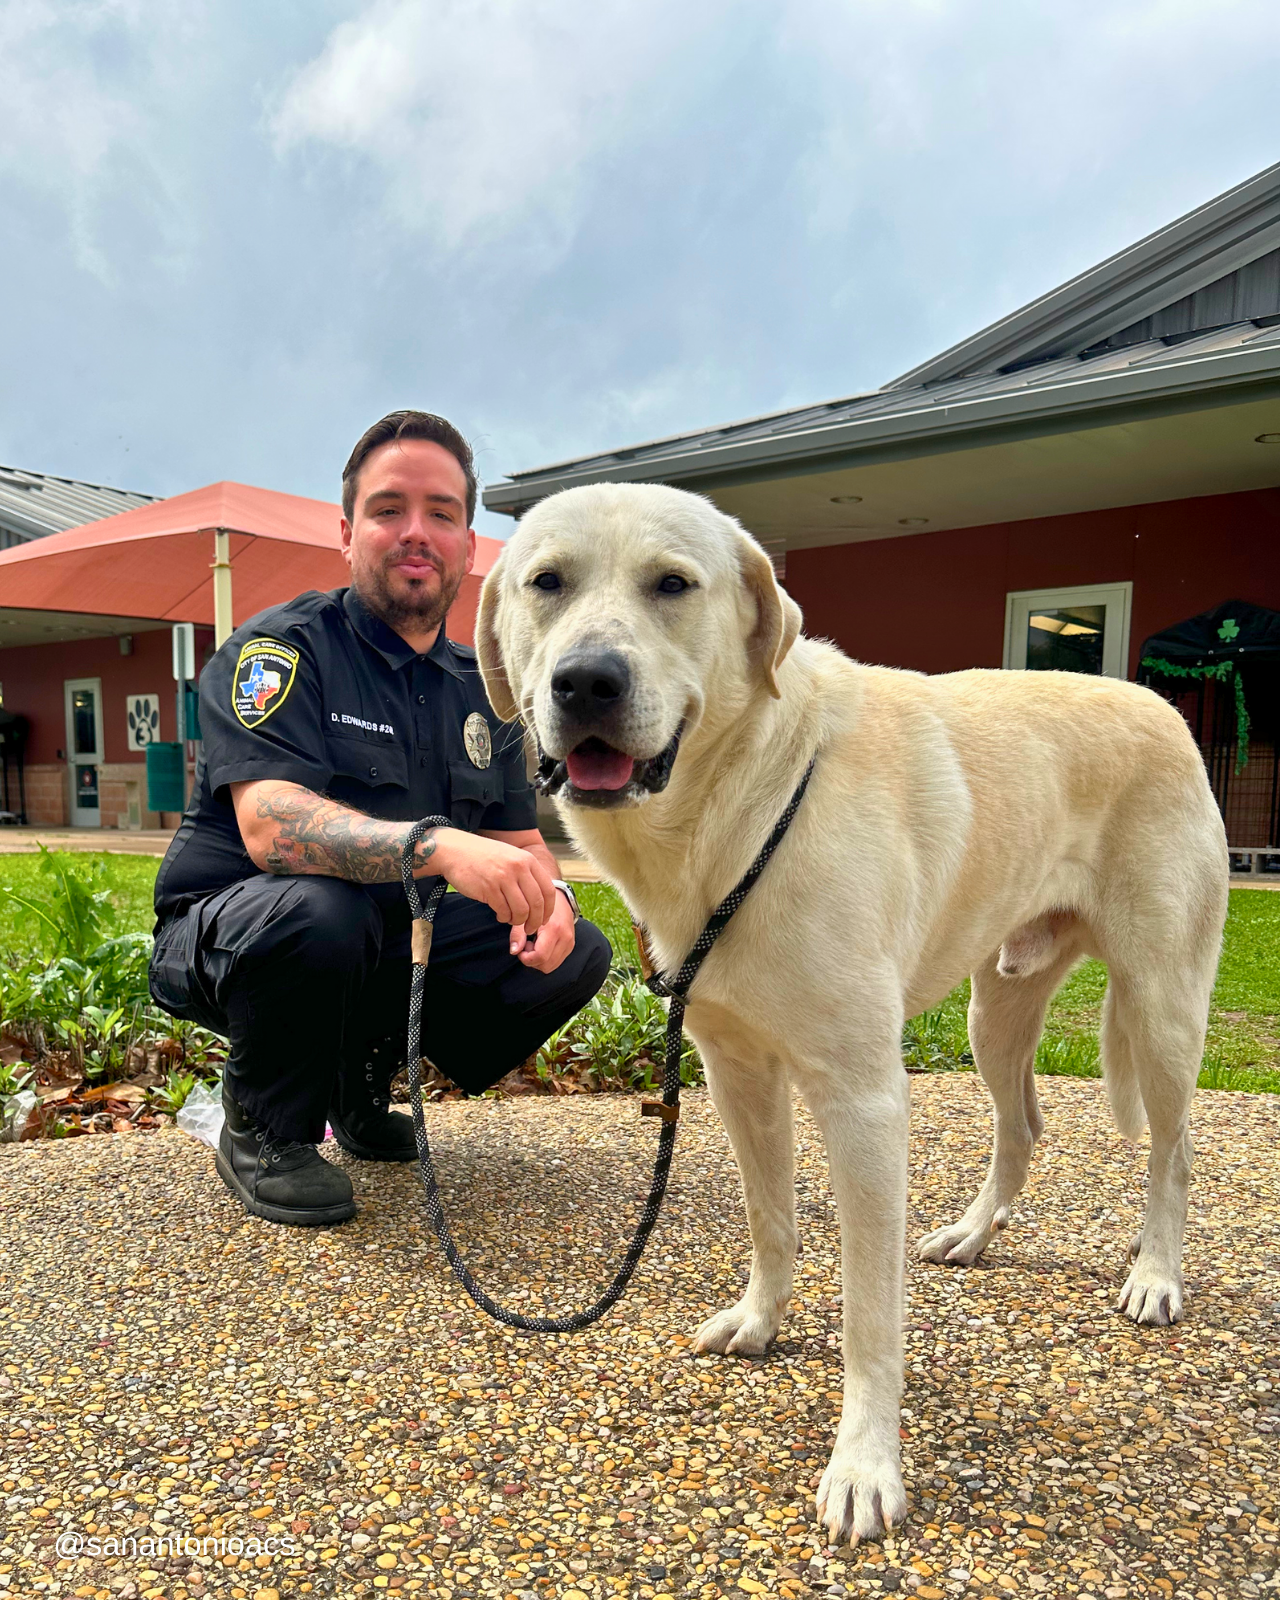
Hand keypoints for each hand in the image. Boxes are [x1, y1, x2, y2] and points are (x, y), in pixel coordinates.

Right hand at [429, 828, 556, 943]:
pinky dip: (504, 917)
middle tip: (530, 929)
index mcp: (527, 860)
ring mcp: (503, 878)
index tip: (544, 919)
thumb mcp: (510, 856)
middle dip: (535, 921)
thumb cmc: (484, 857)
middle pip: (537, 903)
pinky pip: (503, 911)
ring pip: (521, 910)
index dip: (548, 909)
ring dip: (518, 921)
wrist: (454, 850)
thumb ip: (526, 873)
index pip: (548, 890)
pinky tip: (499, 914)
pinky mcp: (489, 889)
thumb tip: (540, 901)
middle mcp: (518, 868)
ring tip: (511, 920)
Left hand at [510, 887, 576, 972]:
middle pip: (546, 965)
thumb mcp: (525, 916)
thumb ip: (518, 934)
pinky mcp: (571, 945)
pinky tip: (542, 945)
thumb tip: (514, 951)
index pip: (540, 956)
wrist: (559, 896)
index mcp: (554, 929)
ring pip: (551, 966)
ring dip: (539, 960)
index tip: (521, 949)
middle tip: (527, 945)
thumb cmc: (539, 905)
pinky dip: (546, 958)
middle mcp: (565, 937)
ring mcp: (570, 942)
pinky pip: (557, 961)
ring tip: (534, 944)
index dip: (526, 958)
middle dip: (532, 960)